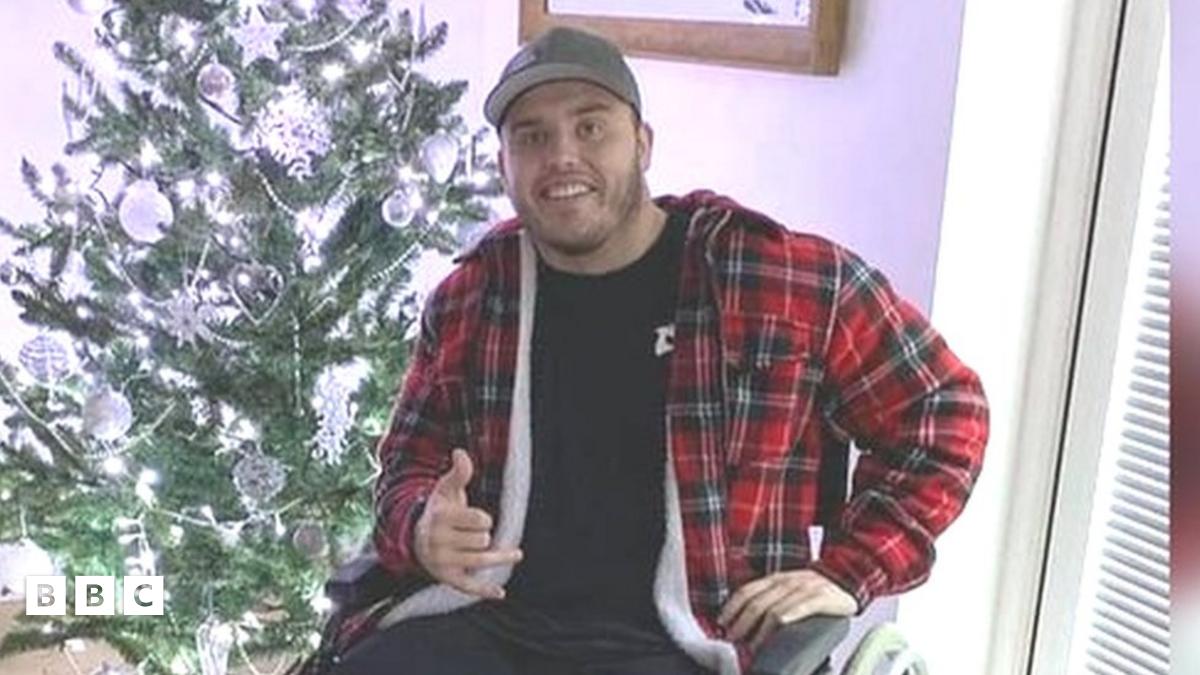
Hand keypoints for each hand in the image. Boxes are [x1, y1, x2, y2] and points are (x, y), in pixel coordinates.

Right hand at [413, 448, 522, 599]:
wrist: (416, 537)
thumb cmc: (439, 509)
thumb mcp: (446, 489)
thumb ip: (458, 473)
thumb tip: (461, 453)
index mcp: (439, 518)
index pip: (480, 520)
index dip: (484, 518)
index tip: (479, 519)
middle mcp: (438, 541)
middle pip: (482, 541)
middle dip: (484, 535)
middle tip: (475, 534)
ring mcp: (442, 562)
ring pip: (481, 561)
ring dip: (500, 557)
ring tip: (516, 554)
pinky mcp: (447, 578)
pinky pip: (467, 586)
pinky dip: (483, 591)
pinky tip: (500, 593)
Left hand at [717, 569, 857, 650]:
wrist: (846, 578)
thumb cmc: (814, 590)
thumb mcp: (788, 588)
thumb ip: (770, 598)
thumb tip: (744, 620)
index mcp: (776, 578)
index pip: (747, 591)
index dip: (732, 608)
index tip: (723, 624)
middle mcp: (787, 581)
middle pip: (757, 603)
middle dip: (741, 624)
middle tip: (734, 639)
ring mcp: (805, 588)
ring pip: (775, 608)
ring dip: (760, 630)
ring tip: (754, 645)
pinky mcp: (822, 598)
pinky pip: (803, 606)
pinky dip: (789, 615)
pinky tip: (780, 625)